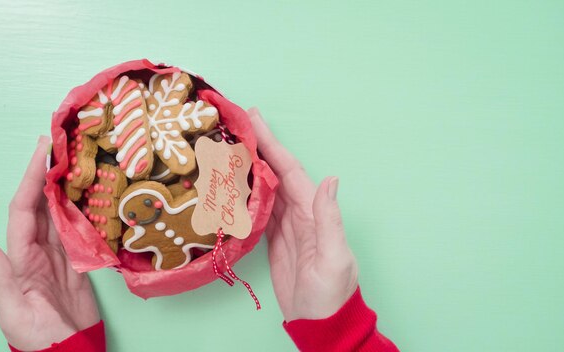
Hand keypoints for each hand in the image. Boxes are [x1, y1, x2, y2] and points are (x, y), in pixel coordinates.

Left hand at [0, 136, 99, 350]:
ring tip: (77, 161)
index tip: (43, 152)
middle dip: (47, 173)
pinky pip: (79, 229)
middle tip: (62, 144)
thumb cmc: (38, 336)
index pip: (24, 210)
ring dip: (65, 186)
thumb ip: (0, 277)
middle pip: (41, 204)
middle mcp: (37, 250)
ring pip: (60, 212)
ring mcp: (59, 255)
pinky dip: (83, 209)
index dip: (31, 179)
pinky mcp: (78, 261)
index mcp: (20, 257)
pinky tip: (91, 194)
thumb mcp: (12, 311)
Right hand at [248, 108, 358, 321]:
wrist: (320, 324)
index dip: (272, 144)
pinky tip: (234, 184)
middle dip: (257, 147)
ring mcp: (286, 226)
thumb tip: (330, 179)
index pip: (289, 170)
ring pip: (265, 188)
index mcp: (313, 212)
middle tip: (234, 124)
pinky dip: (246, 194)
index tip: (254, 119)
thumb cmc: (331, 294)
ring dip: (249, 167)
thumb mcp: (333, 257)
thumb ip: (329, 219)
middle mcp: (300, 213)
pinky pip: (258, 210)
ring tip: (229, 147)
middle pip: (274, 173)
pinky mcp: (274, 241)